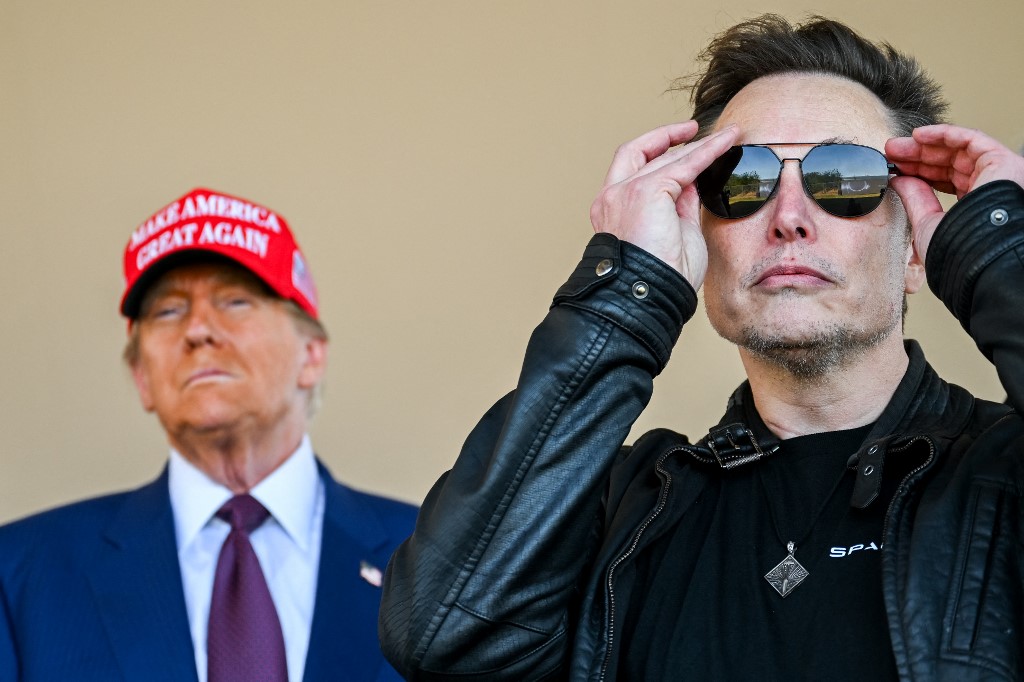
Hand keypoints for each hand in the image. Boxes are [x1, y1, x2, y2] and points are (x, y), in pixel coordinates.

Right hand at [590, 121, 739, 286]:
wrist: (647, 295)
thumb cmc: (662, 278)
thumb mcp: (674, 234)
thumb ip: (679, 206)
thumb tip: (692, 183)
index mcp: (614, 211)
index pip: (634, 171)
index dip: (658, 155)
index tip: (681, 145)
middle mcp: (612, 197)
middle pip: (640, 153)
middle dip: (667, 138)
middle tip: (694, 130)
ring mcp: (624, 192)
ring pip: (663, 156)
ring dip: (695, 144)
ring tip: (725, 136)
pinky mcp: (645, 191)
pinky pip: (683, 163)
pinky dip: (707, 150)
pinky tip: (726, 142)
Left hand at [886, 124, 1023, 262]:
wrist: (979, 252)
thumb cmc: (958, 250)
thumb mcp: (927, 223)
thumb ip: (915, 200)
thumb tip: (899, 181)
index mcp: (975, 207)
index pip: (946, 182)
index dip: (919, 173)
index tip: (894, 169)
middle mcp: (989, 189)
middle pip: (950, 164)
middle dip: (917, 157)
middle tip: (891, 153)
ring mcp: (998, 174)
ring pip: (959, 150)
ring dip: (925, 145)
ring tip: (896, 147)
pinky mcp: (1002, 161)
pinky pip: (972, 139)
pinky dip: (945, 134)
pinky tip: (919, 135)